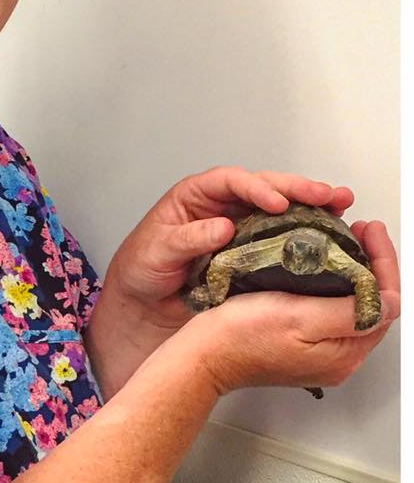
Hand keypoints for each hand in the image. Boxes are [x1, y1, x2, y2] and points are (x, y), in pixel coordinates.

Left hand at [104, 167, 354, 331]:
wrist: (143, 302)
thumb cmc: (143, 266)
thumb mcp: (158, 249)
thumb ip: (189, 238)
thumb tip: (222, 226)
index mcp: (197, 196)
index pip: (230, 181)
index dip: (255, 188)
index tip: (276, 203)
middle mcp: (223, 206)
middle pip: (263, 187)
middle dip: (295, 189)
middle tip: (325, 195)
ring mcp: (240, 227)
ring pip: (280, 208)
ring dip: (310, 205)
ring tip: (339, 204)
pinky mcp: (252, 252)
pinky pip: (281, 237)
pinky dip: (305, 234)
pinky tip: (329, 235)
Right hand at [179, 219, 399, 395]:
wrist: (203, 355)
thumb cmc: (240, 338)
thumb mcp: (299, 318)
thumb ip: (349, 312)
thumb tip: (389, 302)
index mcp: (343, 353)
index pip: (384, 302)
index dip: (383, 261)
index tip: (369, 231)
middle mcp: (336, 356)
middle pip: (371, 303)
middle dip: (371, 263)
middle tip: (360, 232)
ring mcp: (318, 352)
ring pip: (351, 304)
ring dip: (352, 271)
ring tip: (343, 242)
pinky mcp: (299, 344)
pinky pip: (328, 309)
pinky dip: (332, 283)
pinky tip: (319, 267)